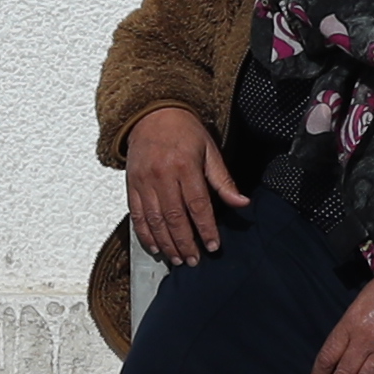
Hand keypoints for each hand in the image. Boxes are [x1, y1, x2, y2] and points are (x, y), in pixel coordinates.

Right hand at [127, 104, 246, 265]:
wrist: (153, 113)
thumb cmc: (184, 131)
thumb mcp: (210, 151)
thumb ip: (223, 180)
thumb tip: (241, 203)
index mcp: (185, 166)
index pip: (197, 205)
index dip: (206, 228)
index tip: (213, 246)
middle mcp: (162, 176)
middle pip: (174, 217)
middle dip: (185, 243)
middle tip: (194, 260)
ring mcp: (144, 182)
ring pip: (154, 221)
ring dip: (166, 244)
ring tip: (177, 259)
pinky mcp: (132, 185)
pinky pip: (137, 215)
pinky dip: (145, 234)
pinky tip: (155, 247)